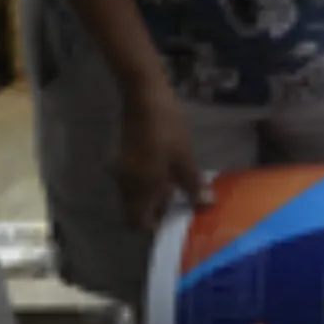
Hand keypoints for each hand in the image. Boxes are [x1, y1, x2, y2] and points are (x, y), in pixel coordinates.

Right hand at [112, 78, 211, 231]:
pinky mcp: (118, 155)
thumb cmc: (167, 129)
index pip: (137, 223)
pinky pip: (130, 179)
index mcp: (140, 189)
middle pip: (133, 210)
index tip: (172, 220)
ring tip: (172, 184)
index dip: (154, 226)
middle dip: (152, 211)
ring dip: (148, 196)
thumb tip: (205, 205)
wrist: (143, 97)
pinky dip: (143, 182)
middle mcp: (124, 184)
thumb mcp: (185, 158)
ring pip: (131, 195)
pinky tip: (161, 167)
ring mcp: (118, 169)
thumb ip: (193, 185)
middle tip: (176, 202)